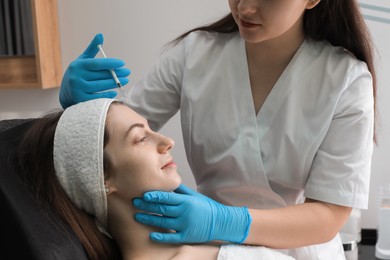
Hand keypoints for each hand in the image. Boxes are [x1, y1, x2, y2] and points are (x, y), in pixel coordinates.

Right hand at [59, 33, 130, 107]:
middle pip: (101, 75)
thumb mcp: (82, 60)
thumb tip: (100, 35)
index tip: (122, 63)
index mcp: (78, 66)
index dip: (110, 63)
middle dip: (116, 73)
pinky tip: (115, 91)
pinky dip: (107, 94)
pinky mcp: (81, 99)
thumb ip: (92, 49)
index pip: (97, 64)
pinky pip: (97, 97)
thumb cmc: (78, 73)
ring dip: (115, 83)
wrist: (66, 92)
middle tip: (128, 72)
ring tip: (125, 80)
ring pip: (100, 86)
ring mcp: (78, 89)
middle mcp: (76, 77)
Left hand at [133, 184, 251, 243]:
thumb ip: (180, 189)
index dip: (154, 196)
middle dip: (147, 205)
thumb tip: (168, 180)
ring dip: (149, 219)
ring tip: (137, 217)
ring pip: (163, 222)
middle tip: (134, 203)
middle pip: (162, 208)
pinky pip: (172, 237)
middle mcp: (184, 212)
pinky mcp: (187, 236)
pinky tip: (151, 235)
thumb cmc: (206, 207)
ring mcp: (185, 224)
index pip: (166, 197)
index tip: (142, 194)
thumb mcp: (194, 195)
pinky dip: (161, 236)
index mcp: (186, 201)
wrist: (222, 221)